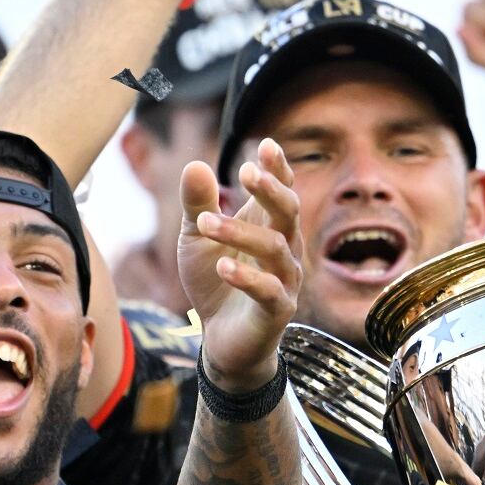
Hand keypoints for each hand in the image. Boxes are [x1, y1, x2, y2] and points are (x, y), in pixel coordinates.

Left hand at [177, 140, 303, 391]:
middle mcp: (285, 250)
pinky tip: (222, 265)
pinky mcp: (277, 312)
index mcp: (269, 227)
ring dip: (240, 233)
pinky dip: (247, 277)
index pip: (282, 192)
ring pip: (275, 249)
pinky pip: (269, 291)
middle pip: (289, 213)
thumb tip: (195, 164)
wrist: (222, 339)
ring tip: (206, 223)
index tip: (265, 144)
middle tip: (246, 173)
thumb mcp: (197, 238)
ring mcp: (285, 281)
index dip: (278, 169)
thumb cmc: (215, 283)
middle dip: (271, 191)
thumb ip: (197, 204)